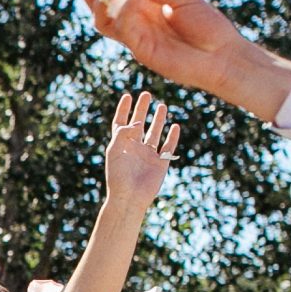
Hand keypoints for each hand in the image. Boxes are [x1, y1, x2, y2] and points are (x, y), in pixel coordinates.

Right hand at [72, 0, 290, 122]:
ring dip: (98, 3)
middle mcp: (138, 25)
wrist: (224, 54)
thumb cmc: (208, 26)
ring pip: (106, 22)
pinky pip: (125, 30)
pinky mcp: (142, 52)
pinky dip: (124, 11)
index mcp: (146, 9)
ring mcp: (138, 40)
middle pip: (105, 9)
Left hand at [103, 92, 177, 207]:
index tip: (128, 96)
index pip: (121, 123)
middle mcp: (134, 148)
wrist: (130, 197)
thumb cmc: (119, 175)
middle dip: (142, 109)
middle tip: (146, 94)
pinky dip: (172, 137)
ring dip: (158, 120)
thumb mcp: (115, 150)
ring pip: (154, 133)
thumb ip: (123, 132)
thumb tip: (138, 121)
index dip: (124, 109)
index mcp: (121, 145)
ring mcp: (148, 155)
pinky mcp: (160, 163)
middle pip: (139, 124)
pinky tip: (175, 126)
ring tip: (162, 105)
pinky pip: (168, 147)